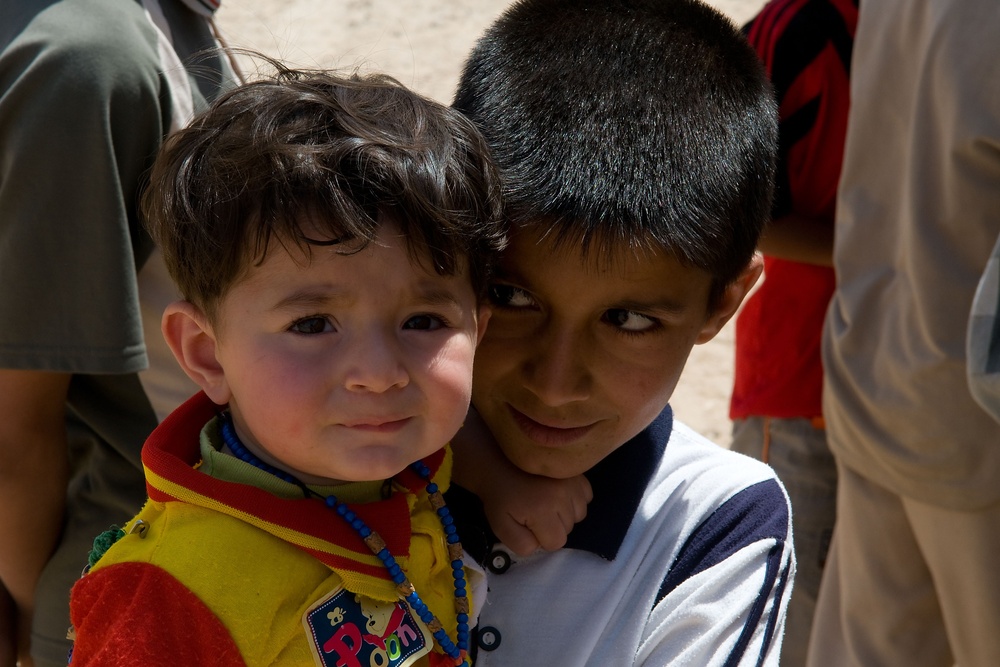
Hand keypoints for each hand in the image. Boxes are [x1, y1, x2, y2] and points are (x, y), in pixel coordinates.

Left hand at [451, 407, 592, 555]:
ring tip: (546, 502)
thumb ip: (521, 544)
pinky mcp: (577, 472)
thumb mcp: (501, 526)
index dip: (542, 538)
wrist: (498, 462)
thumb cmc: (499, 496)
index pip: (557, 542)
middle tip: (534, 511)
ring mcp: (572, 481)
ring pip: (579, 513)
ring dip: (565, 513)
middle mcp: (562, 495)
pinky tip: (558, 493)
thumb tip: (540, 545)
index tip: (528, 524)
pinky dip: (575, 498)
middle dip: (552, 526)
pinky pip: (586, 496)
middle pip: (568, 528)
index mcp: (543, 510)